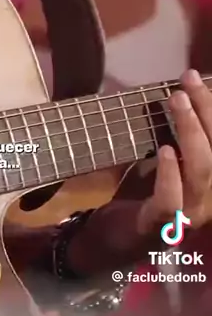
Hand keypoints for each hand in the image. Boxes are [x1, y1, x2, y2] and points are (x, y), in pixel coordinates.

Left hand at [65, 70, 211, 277]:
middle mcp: (210, 199)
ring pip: (202, 172)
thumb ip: (178, 137)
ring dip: (191, 133)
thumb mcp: (165, 160)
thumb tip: (181, 93)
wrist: (113, 238)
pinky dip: (170, 174)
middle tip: (187, 82)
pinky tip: (165, 150)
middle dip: (206, 112)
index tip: (199, 77)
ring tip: (177, 101)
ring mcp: (190, 216)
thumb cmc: (143, 194)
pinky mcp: (162, 226)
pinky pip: (171, 200)